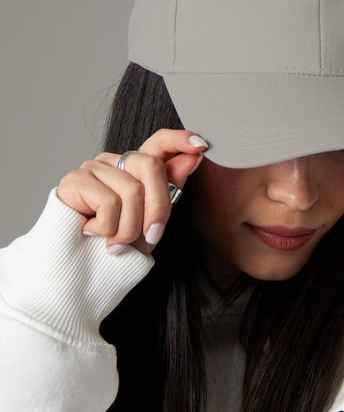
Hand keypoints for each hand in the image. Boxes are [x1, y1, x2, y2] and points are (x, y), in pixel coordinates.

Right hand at [56, 129, 207, 255]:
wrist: (78, 272)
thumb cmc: (116, 246)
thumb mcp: (152, 222)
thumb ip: (170, 190)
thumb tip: (193, 158)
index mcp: (135, 170)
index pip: (159, 142)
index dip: (180, 139)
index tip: (201, 145)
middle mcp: (115, 162)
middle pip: (150, 165)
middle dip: (158, 207)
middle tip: (152, 236)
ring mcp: (93, 168)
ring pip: (131, 190)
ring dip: (129, 228)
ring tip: (115, 243)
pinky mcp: (75, 180)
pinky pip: (108, 202)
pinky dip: (107, 228)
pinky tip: (92, 233)